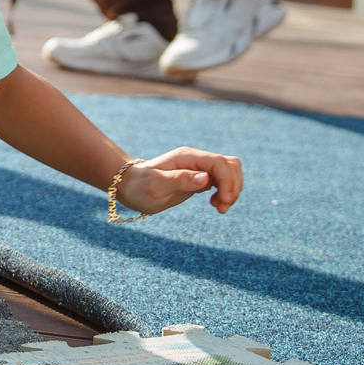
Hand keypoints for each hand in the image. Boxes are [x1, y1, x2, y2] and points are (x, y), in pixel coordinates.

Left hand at [113, 147, 243, 216]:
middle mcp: (196, 160)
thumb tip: (206, 179)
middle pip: (230, 165)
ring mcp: (199, 168)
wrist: (130, 187)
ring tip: (219, 207)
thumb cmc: (140, 186)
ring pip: (229, 172)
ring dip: (231, 190)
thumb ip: (180, 180)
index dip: (228, 181)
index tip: (223, 201)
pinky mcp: (199, 179)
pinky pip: (223, 181)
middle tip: (222, 207)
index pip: (220, 163)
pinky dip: (225, 193)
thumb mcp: (156, 185)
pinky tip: (215, 204)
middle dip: (233, 186)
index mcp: (188, 157)